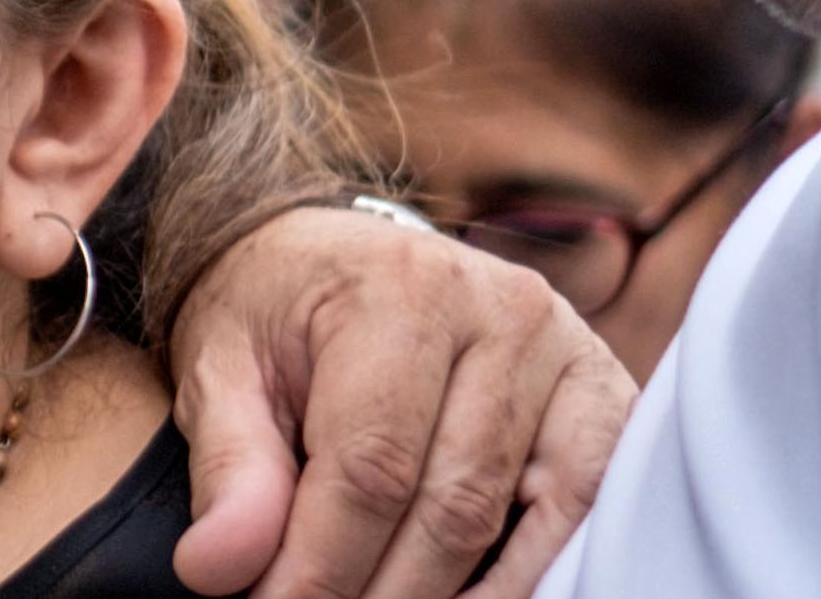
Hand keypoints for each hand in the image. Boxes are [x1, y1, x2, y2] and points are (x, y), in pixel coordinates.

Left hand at [168, 205, 635, 598]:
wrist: (335, 255)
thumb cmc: (278, 315)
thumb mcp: (222, 372)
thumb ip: (231, 470)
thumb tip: (218, 569)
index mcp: (401, 289)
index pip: (371, 470)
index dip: (319, 571)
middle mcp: (503, 309)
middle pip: (451, 507)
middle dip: (381, 597)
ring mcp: (567, 350)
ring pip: (518, 519)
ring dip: (450, 596)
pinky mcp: (602, 393)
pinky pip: (587, 505)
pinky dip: (530, 570)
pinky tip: (466, 596)